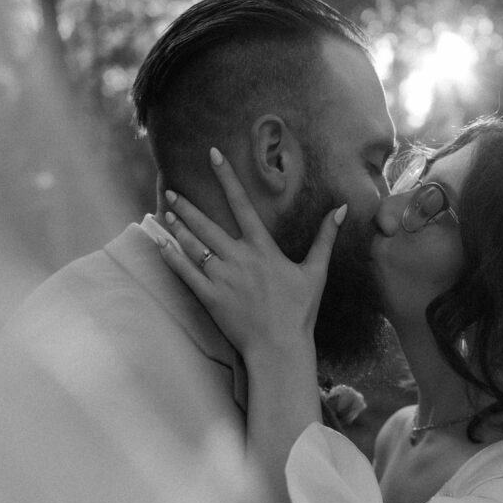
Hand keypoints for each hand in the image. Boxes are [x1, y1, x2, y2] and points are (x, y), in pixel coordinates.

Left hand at [157, 147, 346, 360]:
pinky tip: (161, 244)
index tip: (213, 155)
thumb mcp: (316, 272)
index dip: (227, 177)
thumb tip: (341, 209)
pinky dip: (172, 258)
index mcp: (263, 248)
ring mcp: (222, 278)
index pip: (242, 204)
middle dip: (188, 206)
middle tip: (172, 190)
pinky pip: (186, 274)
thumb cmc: (299, 312)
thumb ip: (325, 238)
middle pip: (208, 224)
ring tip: (166, 213)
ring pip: (194, 246)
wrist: (280, 347)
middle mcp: (239, 258)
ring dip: (178, 228)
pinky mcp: (210, 298)